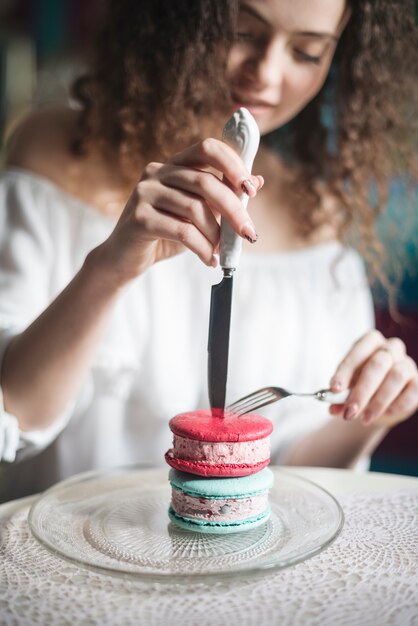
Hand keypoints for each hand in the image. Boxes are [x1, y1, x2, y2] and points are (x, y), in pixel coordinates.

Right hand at [99, 138, 262, 282]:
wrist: (125, 259)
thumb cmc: (166, 234)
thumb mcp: (199, 215)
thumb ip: (223, 198)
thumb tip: (258, 181)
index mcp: (173, 165)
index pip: (207, 148)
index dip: (233, 164)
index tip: (251, 189)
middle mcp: (156, 172)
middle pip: (205, 181)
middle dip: (234, 209)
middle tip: (249, 233)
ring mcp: (144, 193)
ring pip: (194, 208)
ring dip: (216, 235)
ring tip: (222, 252)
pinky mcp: (139, 218)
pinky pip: (182, 231)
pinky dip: (202, 248)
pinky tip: (209, 260)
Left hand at [329, 330, 417, 426]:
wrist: (379, 402)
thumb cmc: (361, 387)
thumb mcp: (347, 390)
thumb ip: (340, 397)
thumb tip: (333, 408)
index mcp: (370, 342)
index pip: (358, 352)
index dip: (345, 371)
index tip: (334, 389)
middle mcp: (391, 348)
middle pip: (378, 364)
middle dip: (362, 390)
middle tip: (350, 411)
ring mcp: (407, 363)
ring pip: (397, 376)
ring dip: (379, 401)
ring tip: (365, 418)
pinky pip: (413, 391)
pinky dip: (398, 405)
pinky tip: (385, 414)